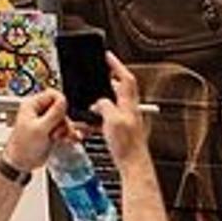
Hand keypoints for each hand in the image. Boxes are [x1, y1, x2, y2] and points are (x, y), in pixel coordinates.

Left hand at [4, 90, 68, 171]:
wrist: (21, 163)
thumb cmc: (23, 146)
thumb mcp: (40, 128)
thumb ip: (53, 114)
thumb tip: (63, 100)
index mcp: (32, 105)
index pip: (52, 94)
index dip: (60, 103)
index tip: (62, 114)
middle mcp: (39, 111)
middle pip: (60, 108)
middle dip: (63, 120)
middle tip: (59, 130)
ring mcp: (45, 122)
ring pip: (64, 119)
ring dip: (65, 128)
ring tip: (58, 137)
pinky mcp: (50, 131)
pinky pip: (64, 128)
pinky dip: (67, 133)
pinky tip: (68, 139)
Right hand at [87, 54, 150, 169]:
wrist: (133, 164)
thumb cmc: (128, 145)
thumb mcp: (113, 120)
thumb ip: (104, 106)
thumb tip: (99, 101)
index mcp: (129, 104)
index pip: (125, 77)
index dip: (116, 65)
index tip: (107, 56)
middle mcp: (129, 109)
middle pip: (118, 88)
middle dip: (105, 82)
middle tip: (95, 78)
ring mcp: (126, 119)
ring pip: (111, 104)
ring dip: (99, 103)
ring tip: (88, 106)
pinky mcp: (121, 130)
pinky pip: (106, 118)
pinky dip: (96, 119)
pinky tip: (89, 124)